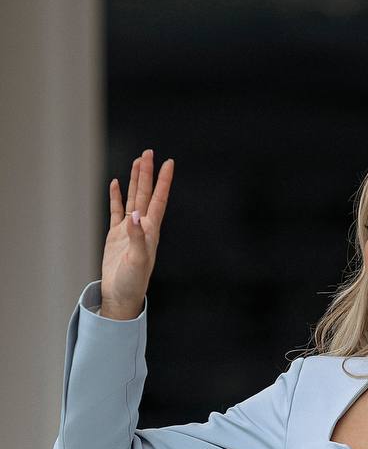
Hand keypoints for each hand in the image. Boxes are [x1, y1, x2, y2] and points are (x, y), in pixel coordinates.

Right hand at [101, 149, 173, 315]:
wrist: (121, 296)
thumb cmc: (133, 282)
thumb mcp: (137, 260)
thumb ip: (136, 237)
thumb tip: (134, 216)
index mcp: (150, 231)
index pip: (159, 200)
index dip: (164, 181)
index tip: (169, 162)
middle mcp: (142, 227)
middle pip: (146, 194)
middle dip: (147, 173)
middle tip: (148, 152)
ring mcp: (129, 230)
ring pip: (133, 198)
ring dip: (135, 180)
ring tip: (137, 161)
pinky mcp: (116, 236)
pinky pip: (116, 211)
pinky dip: (116, 197)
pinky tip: (116, 184)